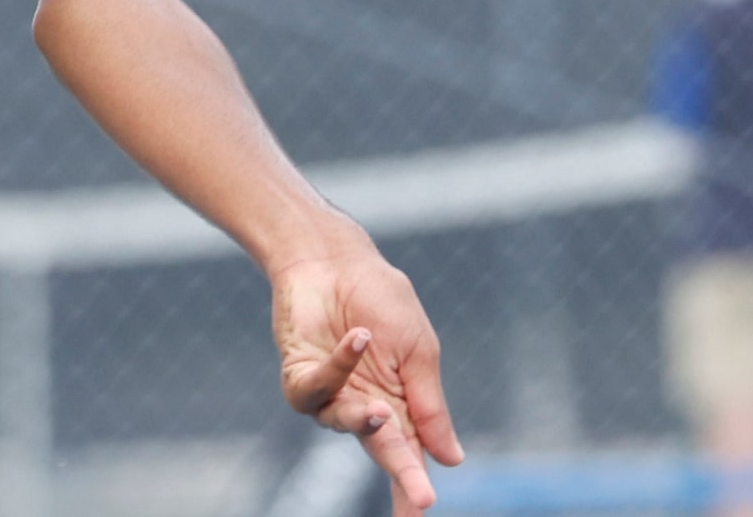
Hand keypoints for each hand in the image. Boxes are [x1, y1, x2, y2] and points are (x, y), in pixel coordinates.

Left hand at [272, 238, 461, 513]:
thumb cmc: (382, 302)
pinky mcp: (299, 375)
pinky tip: (357, 342)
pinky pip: (314, 388)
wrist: (337, 260)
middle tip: (420, 500)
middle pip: (383, 452)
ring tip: (382, 409)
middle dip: (401, 475)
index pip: (410, 454)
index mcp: (399, 407)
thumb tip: (453, 461)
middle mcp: (364, 408)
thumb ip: (430, 406)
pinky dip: (337, 367)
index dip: (415, 484)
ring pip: (345, 424)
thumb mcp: (418, 353)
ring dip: (365, 420)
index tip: (425, 506)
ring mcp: (330, 394)